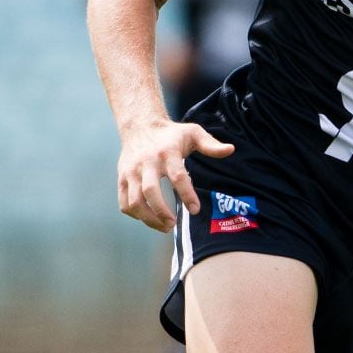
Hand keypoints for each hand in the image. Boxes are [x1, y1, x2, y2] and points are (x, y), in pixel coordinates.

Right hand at [114, 118, 232, 232]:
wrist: (140, 126)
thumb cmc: (171, 134)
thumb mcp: (193, 133)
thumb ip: (211, 144)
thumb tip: (230, 150)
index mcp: (167, 152)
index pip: (177, 176)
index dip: (187, 195)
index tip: (195, 209)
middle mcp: (147, 162)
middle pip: (151, 191)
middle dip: (162, 211)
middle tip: (173, 223)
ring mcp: (131, 171)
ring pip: (134, 201)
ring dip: (148, 218)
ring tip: (164, 226)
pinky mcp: (122, 178)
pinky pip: (124, 203)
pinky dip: (135, 215)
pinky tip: (150, 219)